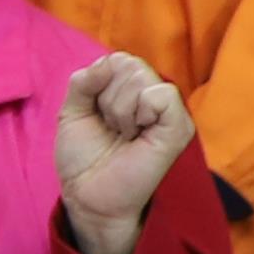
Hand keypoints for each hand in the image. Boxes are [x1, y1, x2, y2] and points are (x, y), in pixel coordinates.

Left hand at [57, 50, 192, 253]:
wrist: (87, 193)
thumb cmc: (84, 156)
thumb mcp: (73, 110)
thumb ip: (85, 80)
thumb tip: (109, 62)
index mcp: (133, 90)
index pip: (118, 59)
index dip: (98, 84)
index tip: (97, 115)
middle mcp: (154, 96)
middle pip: (129, 65)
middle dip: (106, 98)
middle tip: (112, 128)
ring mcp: (170, 111)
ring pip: (141, 77)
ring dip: (118, 109)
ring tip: (123, 135)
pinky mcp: (179, 128)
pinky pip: (162, 95)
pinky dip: (140, 111)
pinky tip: (136, 135)